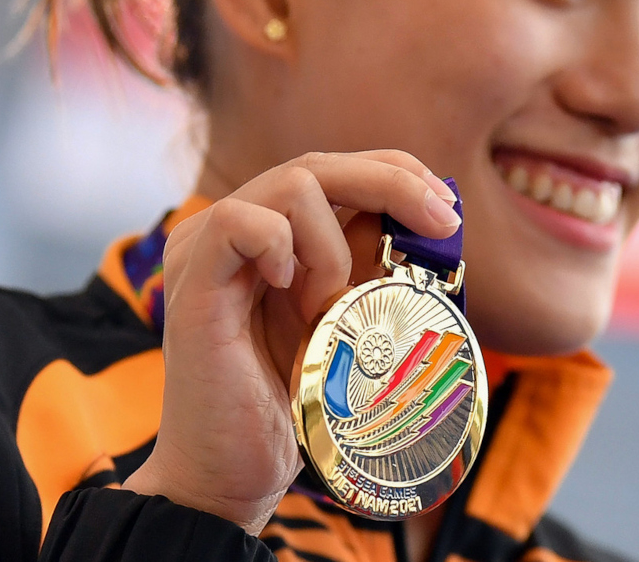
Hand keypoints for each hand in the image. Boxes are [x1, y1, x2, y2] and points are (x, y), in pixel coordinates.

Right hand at [122, 151, 461, 534]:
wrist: (233, 473)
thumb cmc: (293, 401)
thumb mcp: (352, 321)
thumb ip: (373, 267)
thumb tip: (427, 220)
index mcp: (274, 234)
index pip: (336, 169)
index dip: (395, 171)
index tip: (445, 207)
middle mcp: (237, 230)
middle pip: (320, 164)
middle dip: (393, 184)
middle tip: (441, 223)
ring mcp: (208, 250)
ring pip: (291, 183)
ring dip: (333, 245)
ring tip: (329, 306)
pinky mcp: (192, 282)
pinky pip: (238, 221)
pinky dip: (280, 245)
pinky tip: (289, 288)